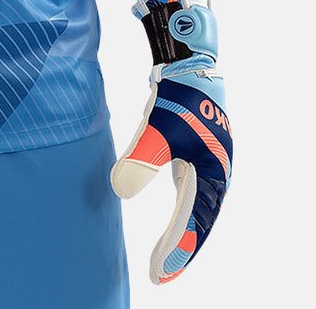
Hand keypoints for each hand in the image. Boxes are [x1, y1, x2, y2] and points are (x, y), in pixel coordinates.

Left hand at [110, 0, 232, 283]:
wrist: (189, 59)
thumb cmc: (178, 94)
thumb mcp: (156, 128)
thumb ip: (140, 160)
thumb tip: (119, 191)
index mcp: (214, 172)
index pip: (194, 223)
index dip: (176, 250)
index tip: (157, 275)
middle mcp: (216, 170)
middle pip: (199, 221)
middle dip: (181, 249)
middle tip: (159, 275)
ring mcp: (207, 158)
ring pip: (196, 206)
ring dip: (183, 231)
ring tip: (166, 257)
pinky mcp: (195, 147)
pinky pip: (190, 189)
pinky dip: (182, 208)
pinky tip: (170, 215)